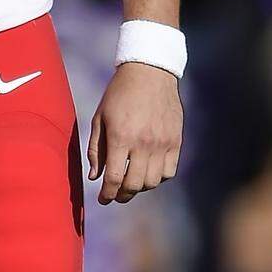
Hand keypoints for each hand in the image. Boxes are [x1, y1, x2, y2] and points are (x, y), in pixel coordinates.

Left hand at [88, 63, 182, 203]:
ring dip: (140, 187)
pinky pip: (169, 171)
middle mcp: (143, 143)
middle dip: (122, 195)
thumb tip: (95, 177)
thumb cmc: (118, 94)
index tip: (103, 199)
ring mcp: (162, 143)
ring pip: (153, 182)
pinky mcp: (176, 141)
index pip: (114, 178)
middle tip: (116, 195)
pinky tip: (149, 171)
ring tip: (131, 182)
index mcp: (120, 137)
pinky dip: (158, 178)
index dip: (107, 194)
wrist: (149, 72)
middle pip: (134, 184)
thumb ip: (95, 149)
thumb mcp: (99, 118)